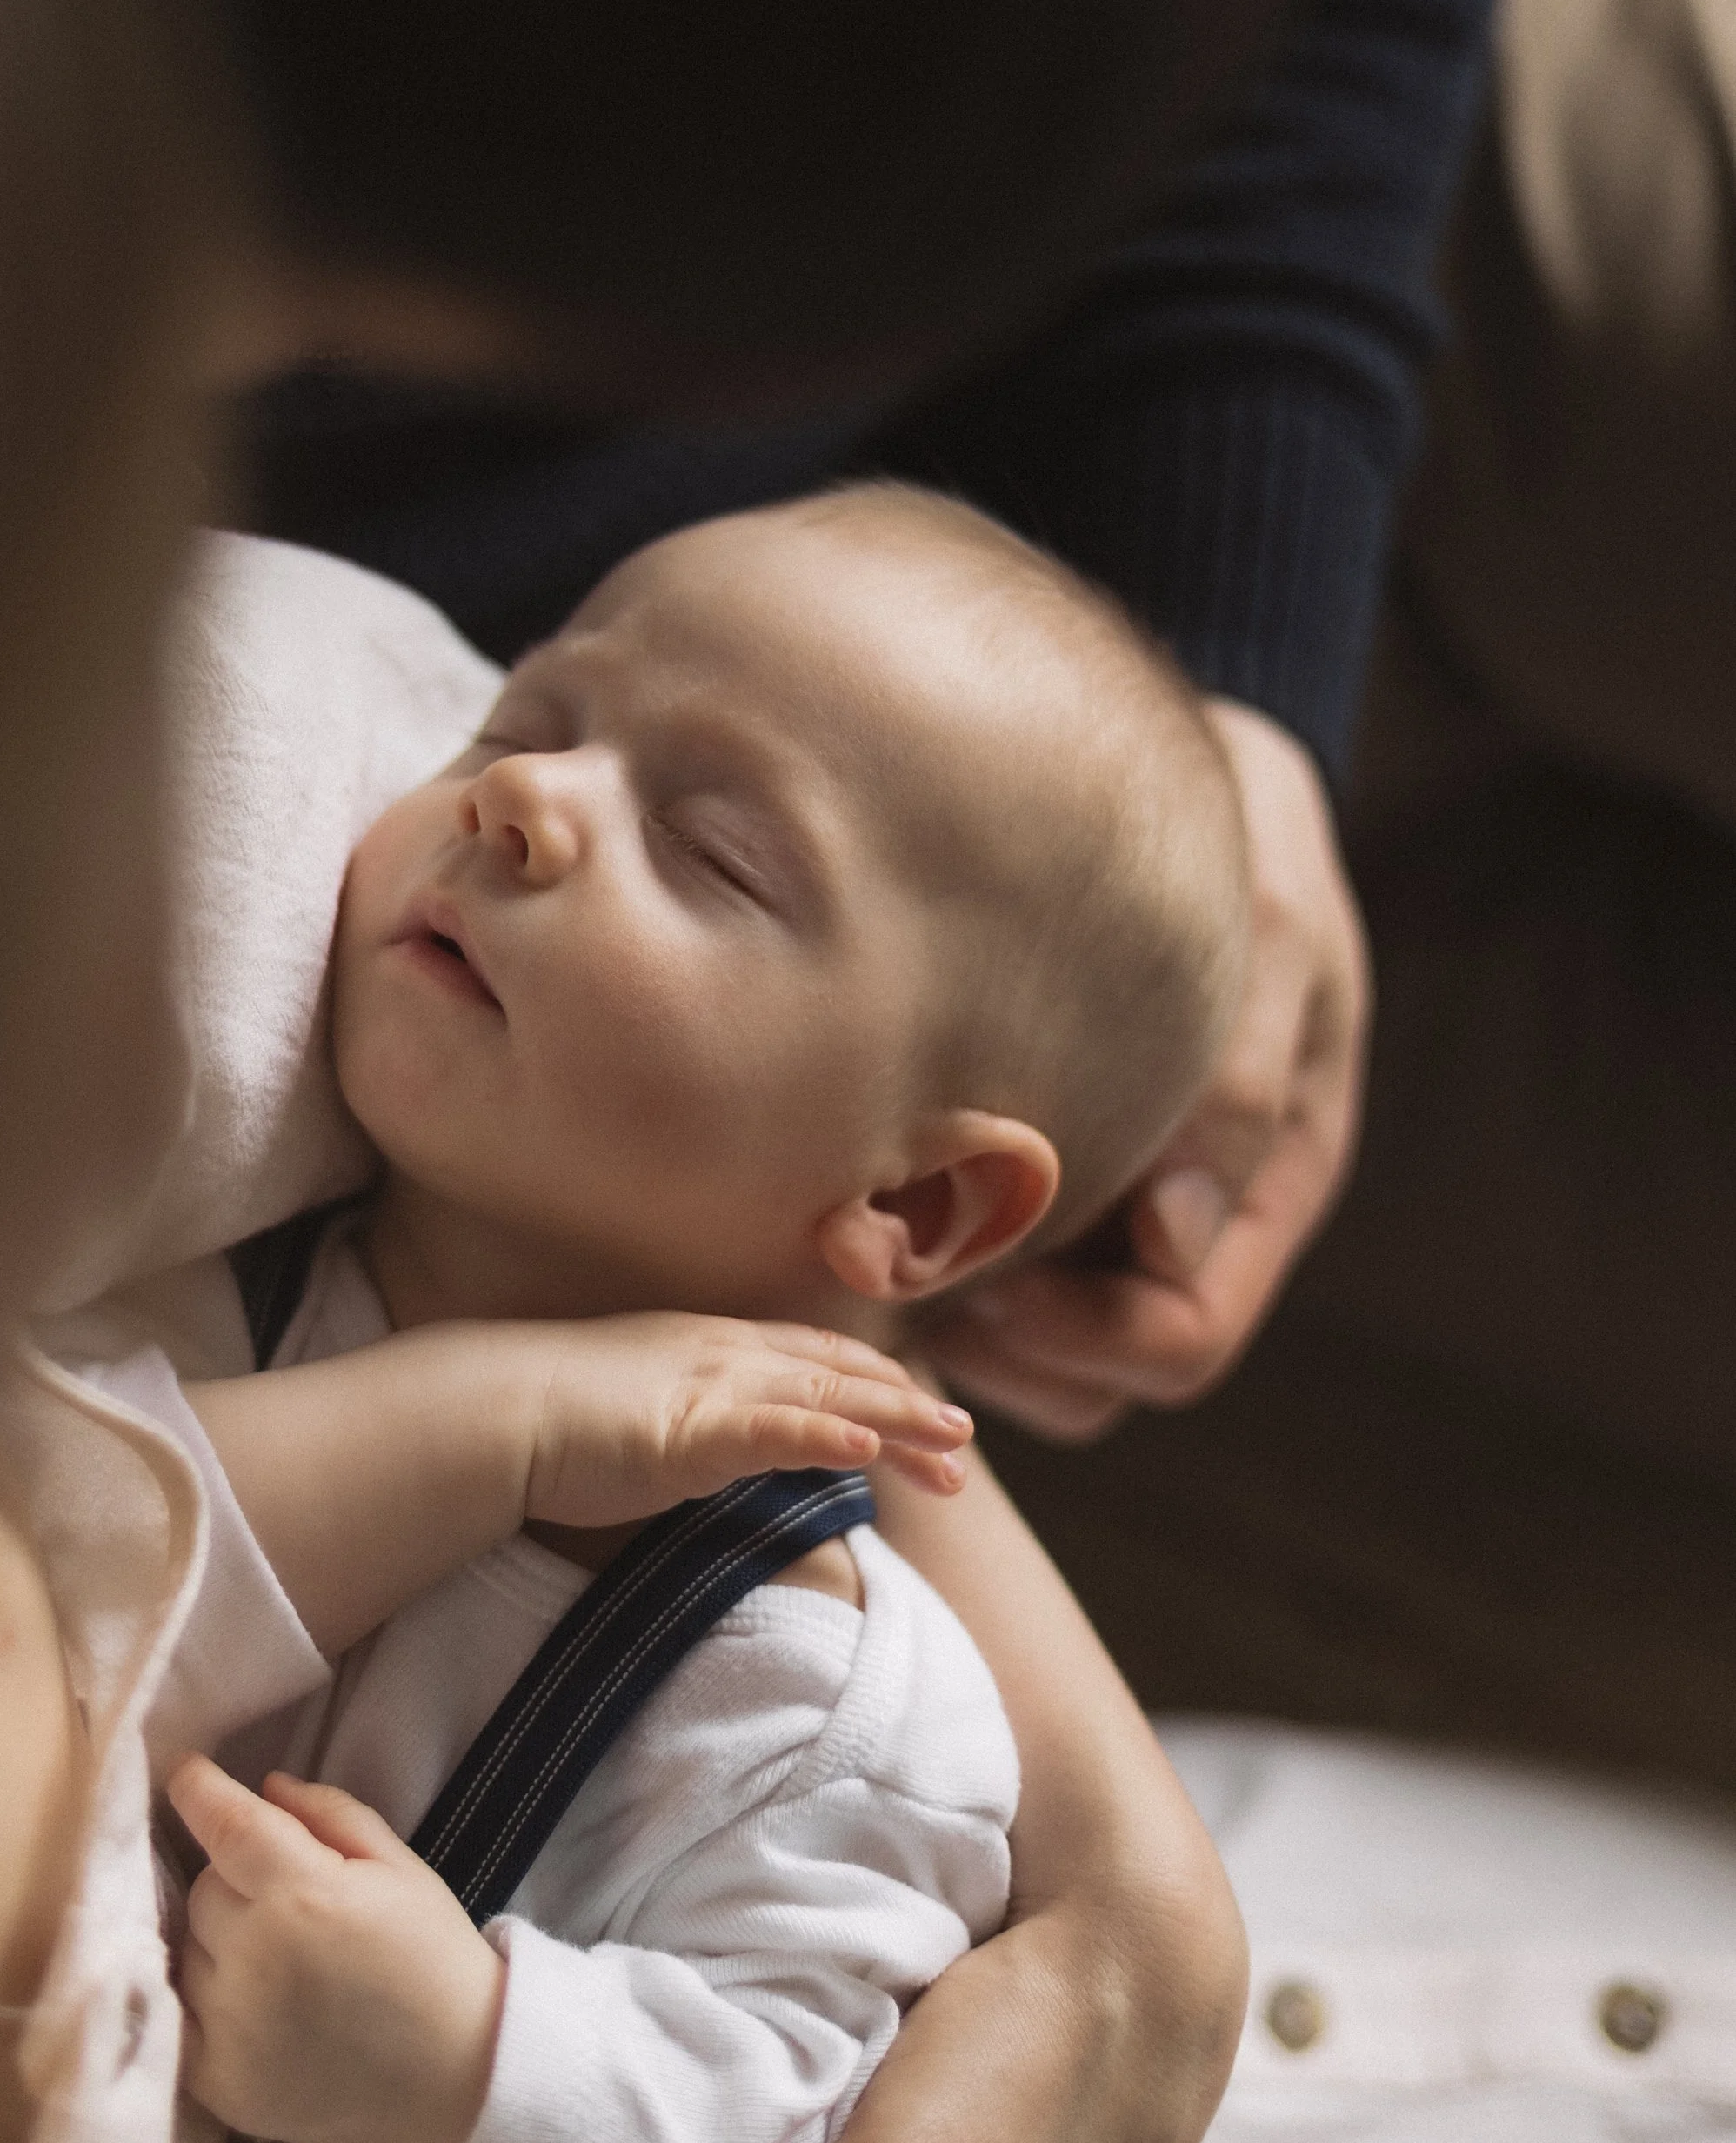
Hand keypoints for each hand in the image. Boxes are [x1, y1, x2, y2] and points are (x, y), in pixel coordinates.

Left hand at [169, 1757, 503, 2142]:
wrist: (457, 2084)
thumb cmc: (434, 1962)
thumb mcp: (400, 1868)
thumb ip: (329, 1814)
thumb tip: (265, 1788)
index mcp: (303, 1894)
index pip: (224, 1824)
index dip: (198, 1790)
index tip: (188, 1775)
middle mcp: (253, 1957)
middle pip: (204, 1889)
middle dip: (235, 1880)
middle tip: (286, 1900)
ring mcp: (228, 2026)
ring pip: (189, 1949)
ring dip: (220, 1942)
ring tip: (279, 1963)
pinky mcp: (215, 2082)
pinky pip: (180, 2015)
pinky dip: (204, 2002)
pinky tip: (252, 2005)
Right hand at [522, 1314, 970, 1522]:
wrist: (492, 1409)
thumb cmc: (551, 1417)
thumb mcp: (644, 1413)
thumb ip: (692, 1425)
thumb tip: (715, 1452)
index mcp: (714, 1346)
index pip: (816, 1359)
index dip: (875, 1383)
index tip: (920, 1413)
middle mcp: (724, 1354)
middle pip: (840, 1375)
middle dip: (908, 1407)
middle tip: (965, 1440)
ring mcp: (711, 1386)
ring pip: (827, 1397)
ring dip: (897, 1420)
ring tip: (952, 1446)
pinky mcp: (691, 1428)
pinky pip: (774, 1429)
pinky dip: (826, 1435)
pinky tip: (868, 1448)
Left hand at [926, 700, 1368, 1436]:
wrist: (1192, 766)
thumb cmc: (1243, 830)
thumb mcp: (1273, 929)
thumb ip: (1243, 1076)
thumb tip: (1177, 1241)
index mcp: (1271, 1185)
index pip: (1181, 1342)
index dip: (1086, 1344)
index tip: (985, 1288)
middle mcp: (1195, 1216)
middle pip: (1102, 1376)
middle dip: (1009, 1355)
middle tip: (900, 1279)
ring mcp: (1122, 1198)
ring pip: (1043, 1347)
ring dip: (964, 1326)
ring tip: (875, 1245)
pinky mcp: (1050, 1161)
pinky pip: (993, 1268)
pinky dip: (936, 1262)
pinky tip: (868, 1190)